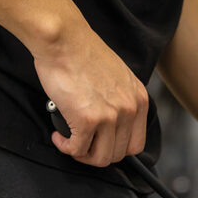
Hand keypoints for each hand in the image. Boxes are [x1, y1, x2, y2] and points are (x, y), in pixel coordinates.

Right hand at [32, 22, 148, 167]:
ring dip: (82, 153)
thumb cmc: (83, 53)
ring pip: (101, 158)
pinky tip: (58, 135)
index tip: (100, 142)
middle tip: (81, 142)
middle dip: (97, 152)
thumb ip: (120, 100)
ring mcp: (111, 116)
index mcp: (139, 97)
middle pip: (118, 153)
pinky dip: (65, 147)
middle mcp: (130, 108)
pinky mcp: (88, 119)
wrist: (65, 40)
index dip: (115, 147)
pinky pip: (77, 150)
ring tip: (70, 140)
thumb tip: (111, 124)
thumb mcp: (118, 76)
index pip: (136, 142)